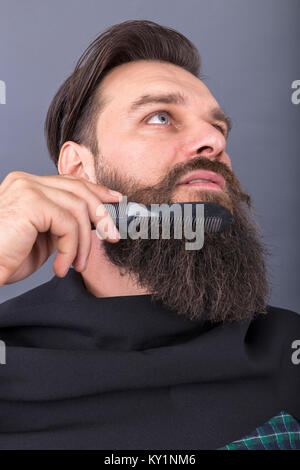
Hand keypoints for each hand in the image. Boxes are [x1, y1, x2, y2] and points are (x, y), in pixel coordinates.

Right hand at [0, 171, 121, 284]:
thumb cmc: (4, 257)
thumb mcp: (41, 239)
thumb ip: (61, 225)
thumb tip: (91, 223)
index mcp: (28, 187)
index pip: (71, 182)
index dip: (97, 191)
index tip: (115, 201)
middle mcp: (27, 182)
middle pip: (79, 190)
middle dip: (102, 214)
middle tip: (112, 236)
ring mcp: (28, 189)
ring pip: (78, 209)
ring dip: (84, 243)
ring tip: (76, 264)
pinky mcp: (31, 203)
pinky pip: (68, 224)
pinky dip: (71, 248)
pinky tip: (62, 265)